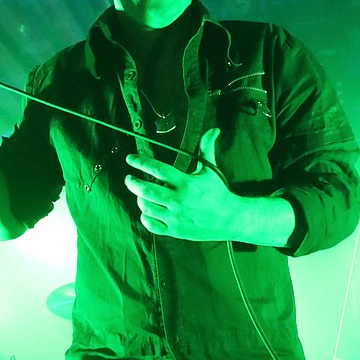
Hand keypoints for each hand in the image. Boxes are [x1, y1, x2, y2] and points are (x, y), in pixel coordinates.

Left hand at [124, 128, 240, 239]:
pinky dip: (145, 217)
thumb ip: (206, 148)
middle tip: (129, 178)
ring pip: (147, 207)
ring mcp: (176, 216)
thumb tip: (213, 130)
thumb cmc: (218, 192)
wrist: (229, 218)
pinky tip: (147, 210)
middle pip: (146, 189)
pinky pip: (151, 225)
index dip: (140, 162)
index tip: (130, 158)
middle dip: (133, 183)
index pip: (157, 169)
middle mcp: (179, 200)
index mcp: (186, 183)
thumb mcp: (211, 170)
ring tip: (139, 194)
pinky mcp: (175, 230)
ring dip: (139, 199)